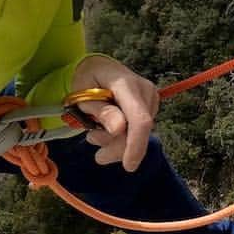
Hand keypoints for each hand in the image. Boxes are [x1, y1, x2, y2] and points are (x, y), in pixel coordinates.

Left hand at [70, 55, 159, 171]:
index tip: (129, 166)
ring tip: (95, 133)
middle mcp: (145, 90)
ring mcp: (150, 98)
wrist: (98, 67)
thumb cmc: (87, 79)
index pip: (139, 119)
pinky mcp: (151, 107)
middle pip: (138, 132)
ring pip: (139, 136)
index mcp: (126, 84)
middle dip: (115, 147)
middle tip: (91, 139)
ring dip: (115, 143)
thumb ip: (101, 111)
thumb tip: (119, 129)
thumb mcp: (83, 94)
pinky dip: (122, 139)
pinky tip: (108, 130)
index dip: (136, 144)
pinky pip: (139, 132)